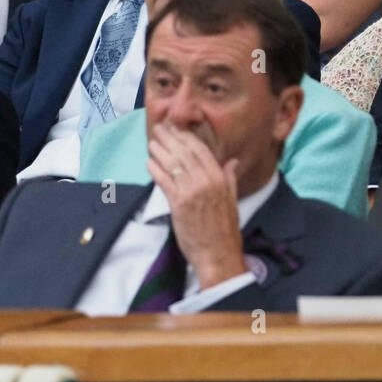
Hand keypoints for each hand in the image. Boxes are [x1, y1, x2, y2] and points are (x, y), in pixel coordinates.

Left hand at [147, 121, 247, 290]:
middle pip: (185, 153)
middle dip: (170, 138)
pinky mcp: (179, 204)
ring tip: (152, 141)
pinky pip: (165, 181)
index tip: (176, 128)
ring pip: (173, 164)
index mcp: (220, 178)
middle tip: (159, 128)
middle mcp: (207, 181)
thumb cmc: (225, 230)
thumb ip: (230, 178)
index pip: (201, 150)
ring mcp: (192, 192)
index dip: (187, 137)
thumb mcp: (232, 200)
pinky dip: (156, 169)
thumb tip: (232, 162)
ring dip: (160, 150)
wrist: (218, 254)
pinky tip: (149, 162)